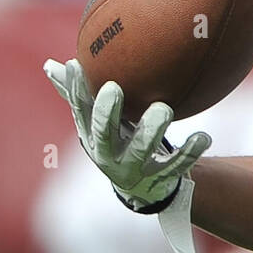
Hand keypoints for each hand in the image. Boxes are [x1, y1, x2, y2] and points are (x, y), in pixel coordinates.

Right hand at [42, 58, 209, 210]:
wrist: (142, 188)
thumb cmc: (118, 142)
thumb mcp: (98, 123)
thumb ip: (78, 95)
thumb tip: (50, 65)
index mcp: (93, 137)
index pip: (80, 110)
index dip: (76, 89)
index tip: (78, 64)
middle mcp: (109, 156)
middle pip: (104, 134)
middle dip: (106, 113)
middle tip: (114, 88)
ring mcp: (133, 170)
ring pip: (140, 151)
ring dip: (151, 131)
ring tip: (163, 110)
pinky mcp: (159, 180)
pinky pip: (176, 166)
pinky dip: (190, 152)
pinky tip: (203, 136)